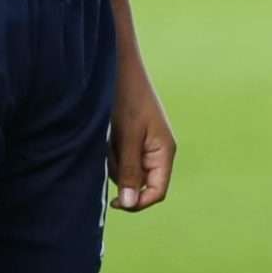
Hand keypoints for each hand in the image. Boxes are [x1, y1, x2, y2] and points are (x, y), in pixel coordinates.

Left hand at [106, 56, 175, 212]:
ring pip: (125, 172)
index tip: (115, 203)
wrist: (119, 70)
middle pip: (139, 183)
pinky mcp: (131, 139)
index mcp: (164, 152)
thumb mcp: (127, 137)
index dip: (138, 202)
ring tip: (108, 137)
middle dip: (120, 174)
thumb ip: (129, 170)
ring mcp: (144, 146)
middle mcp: (157, 152)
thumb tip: (129, 203)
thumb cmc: (127, 99)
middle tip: (110, 152)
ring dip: (112, 161)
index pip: (157, 191)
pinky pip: (119, 158)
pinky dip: (109, 152)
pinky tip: (107, 133)